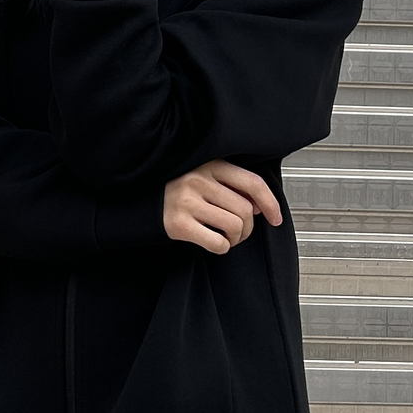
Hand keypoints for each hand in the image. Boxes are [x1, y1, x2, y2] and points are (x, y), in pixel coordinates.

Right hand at [163, 160, 282, 253]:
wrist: (136, 202)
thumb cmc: (175, 190)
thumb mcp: (203, 178)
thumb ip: (231, 186)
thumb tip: (259, 206)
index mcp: (209, 165)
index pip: (252, 182)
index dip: (271, 203)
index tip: (276, 218)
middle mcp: (198, 180)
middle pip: (245, 210)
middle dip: (248, 228)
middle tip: (239, 233)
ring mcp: (186, 201)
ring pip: (234, 227)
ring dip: (236, 239)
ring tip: (226, 238)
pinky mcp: (177, 224)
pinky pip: (217, 243)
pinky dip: (221, 247)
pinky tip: (213, 242)